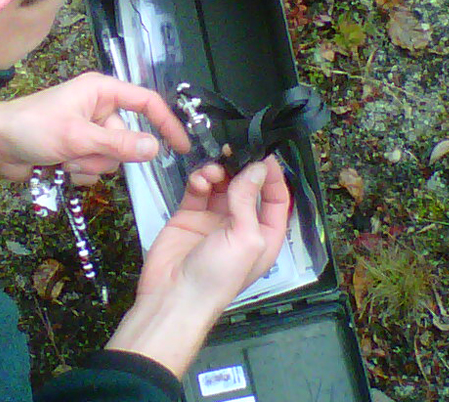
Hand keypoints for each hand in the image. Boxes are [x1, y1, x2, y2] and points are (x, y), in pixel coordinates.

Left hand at [0, 72, 189, 182]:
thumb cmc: (32, 128)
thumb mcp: (78, 136)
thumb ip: (119, 143)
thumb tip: (156, 149)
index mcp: (102, 92)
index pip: (147, 103)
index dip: (167, 123)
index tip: (182, 148)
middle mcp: (99, 109)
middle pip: (127, 140)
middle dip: (104, 153)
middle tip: (76, 152)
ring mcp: (89, 132)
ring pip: (111, 159)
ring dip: (88, 165)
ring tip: (62, 158)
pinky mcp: (78, 151)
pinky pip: (94, 169)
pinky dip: (78, 172)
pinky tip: (57, 167)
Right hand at [106, 157, 289, 377]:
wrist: (173, 297)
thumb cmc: (216, 279)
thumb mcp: (245, 238)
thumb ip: (249, 200)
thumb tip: (256, 169)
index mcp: (263, 236)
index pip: (275, 199)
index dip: (272, 176)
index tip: (264, 154)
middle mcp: (240, 226)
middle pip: (246, 187)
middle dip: (240, 168)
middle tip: (232, 152)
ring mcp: (213, 221)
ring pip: (220, 184)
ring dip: (217, 172)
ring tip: (211, 171)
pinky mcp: (189, 216)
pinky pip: (198, 190)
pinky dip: (198, 180)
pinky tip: (198, 182)